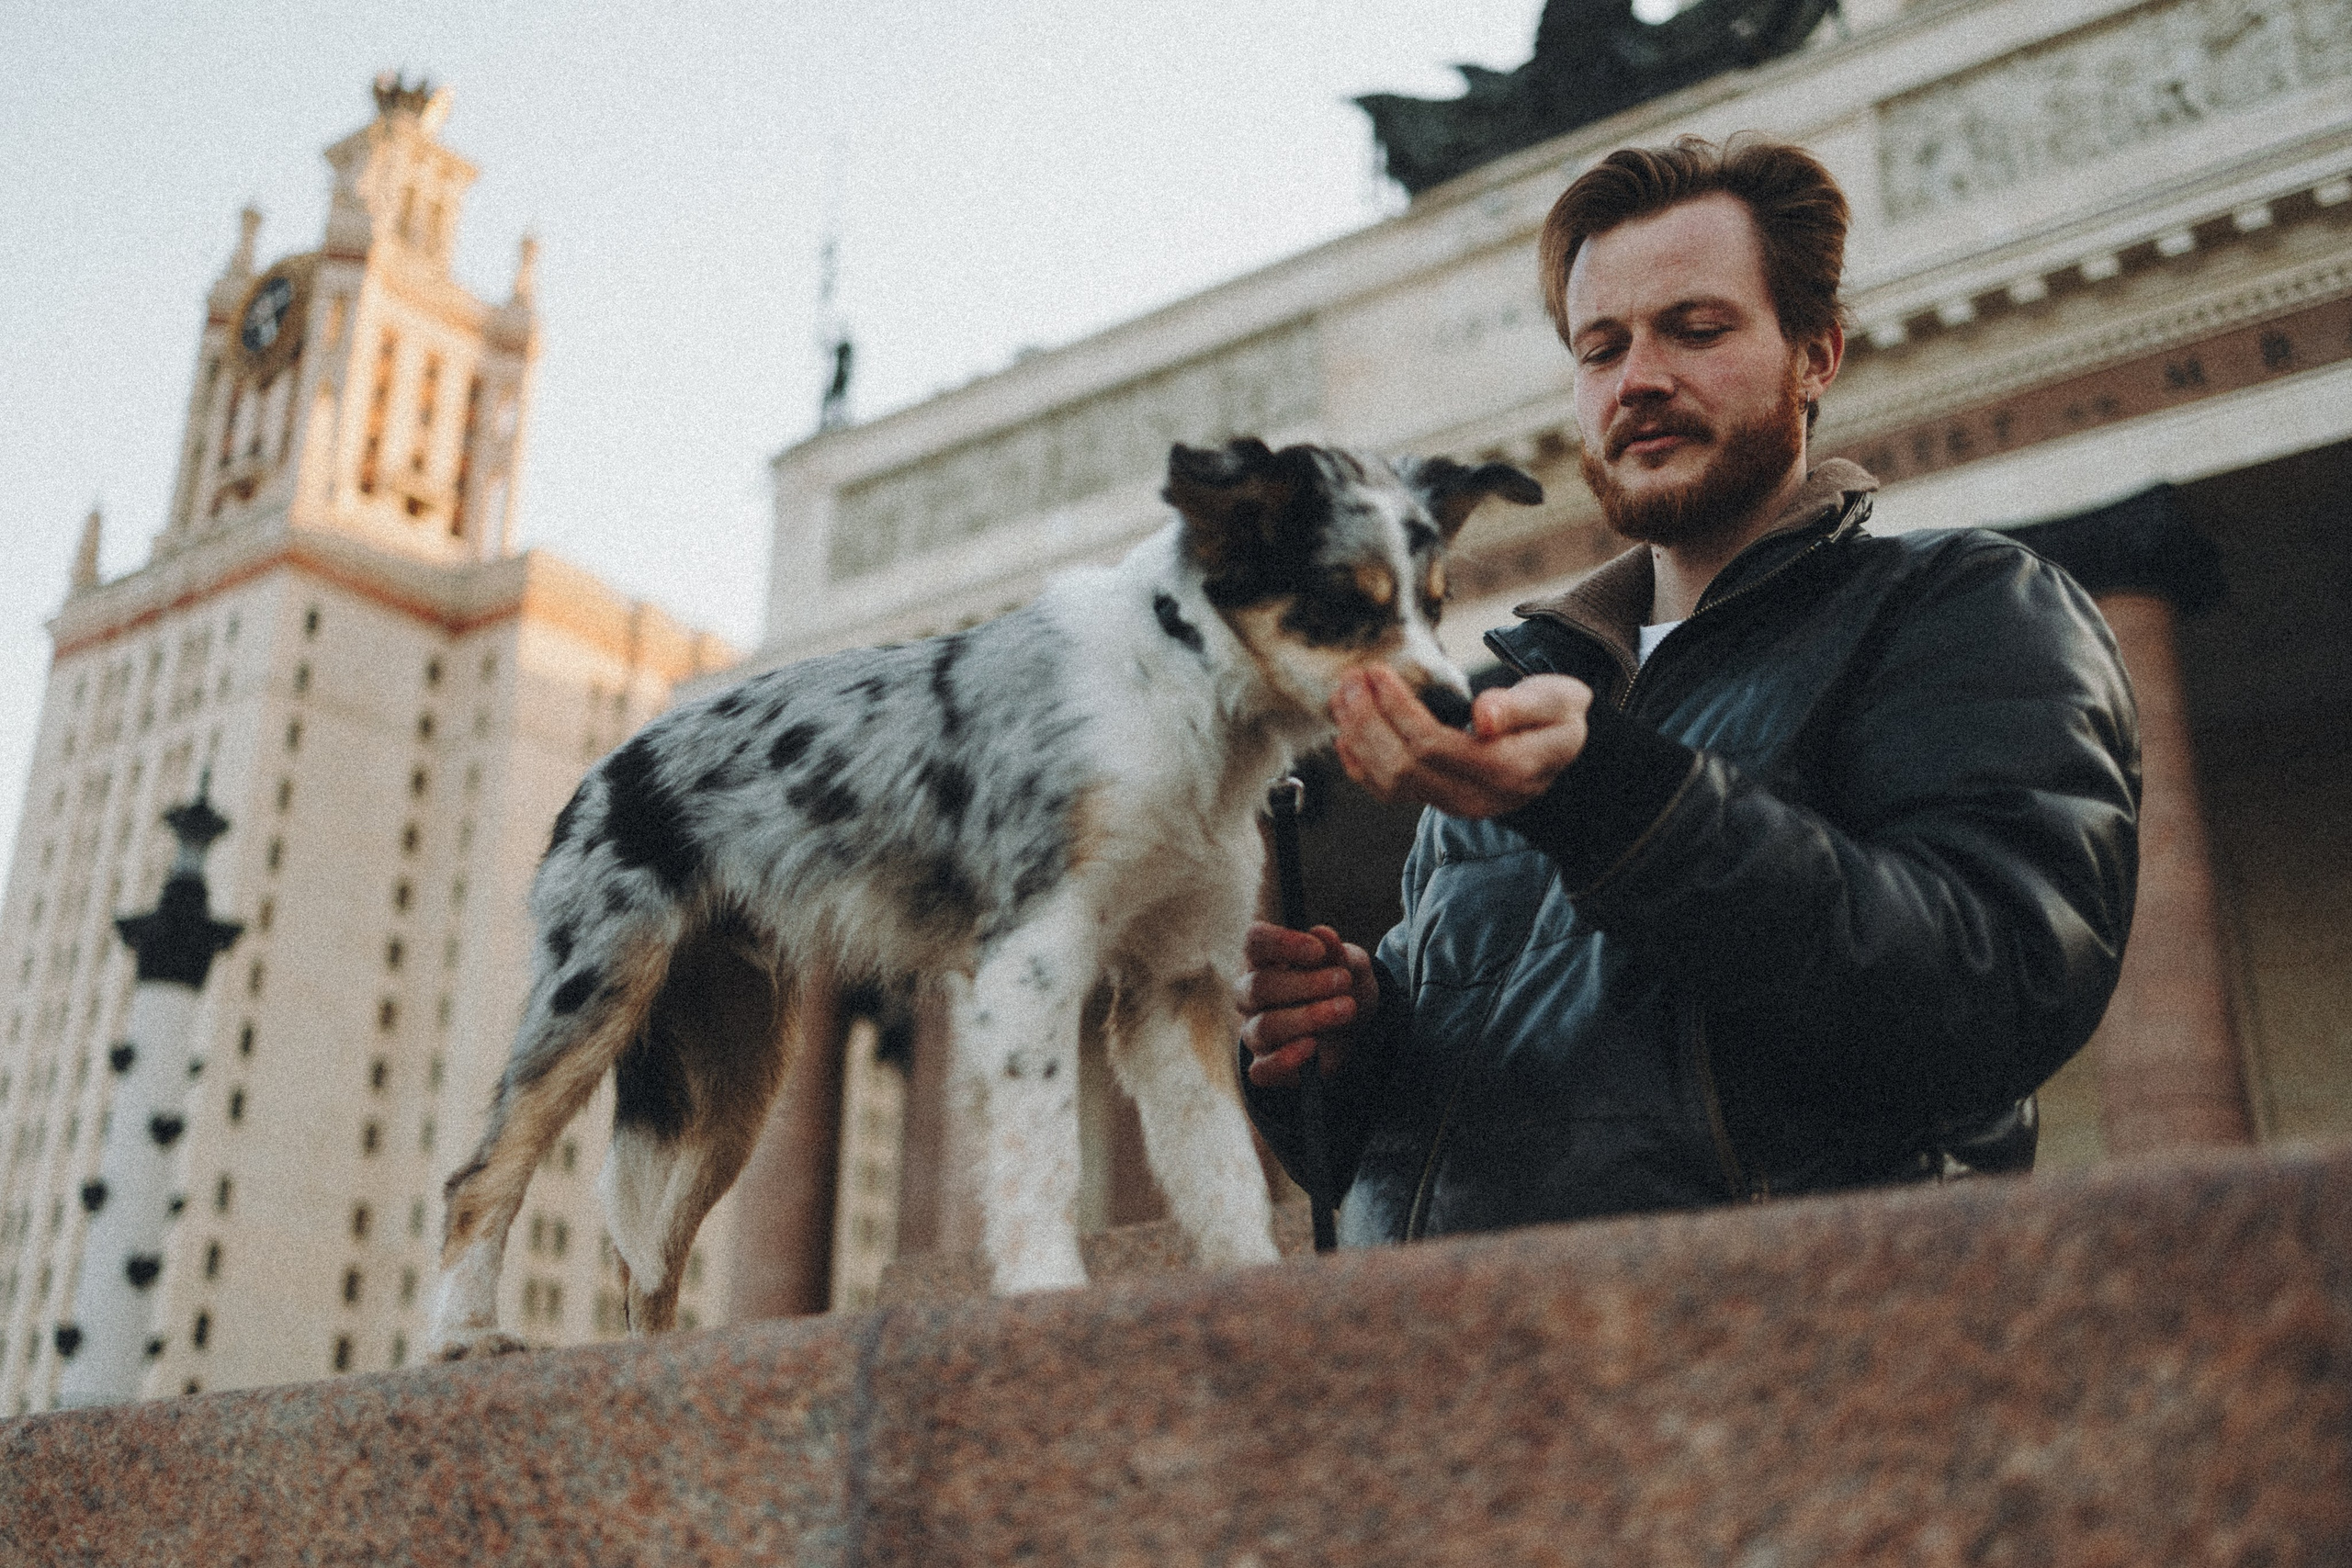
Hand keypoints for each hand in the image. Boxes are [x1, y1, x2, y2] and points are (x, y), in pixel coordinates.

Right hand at [1235, 922, 1376, 1088]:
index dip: (1282, 943)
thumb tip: (1322, 934)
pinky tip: (1312, 1047)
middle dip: (1306, 984)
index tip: (1318, 951)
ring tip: (1346, 1010)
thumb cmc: (1341, 988)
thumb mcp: (1351, 967)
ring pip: (1264, 1027)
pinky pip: (1261, 1070)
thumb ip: (1338, 953)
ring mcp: (1254, 1031)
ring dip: (1308, 1017)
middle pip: (1259, 986)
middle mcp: (1251, 994)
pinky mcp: (1264, 1066)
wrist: (1354, 1032)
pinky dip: (1285, 1060)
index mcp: (1264, 960)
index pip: (1254, 942)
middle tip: (1344, 981)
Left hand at [1331, 668, 1591, 817]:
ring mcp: (1454, 805)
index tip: (1378, 671)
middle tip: (1350, 679)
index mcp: (1505, 771)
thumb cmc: (1557, 717)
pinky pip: (1389, 793)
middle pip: (1403, 767)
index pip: (1433, 745)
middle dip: (1368, 721)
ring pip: (1389, 783)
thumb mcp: (1556, 701)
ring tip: (1342, 697)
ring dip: (1358, 739)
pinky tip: (1345, 735)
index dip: (1397, 709)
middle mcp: (1476, 797)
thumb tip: (1483, 716)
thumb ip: (1520, 707)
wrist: (1562, 750)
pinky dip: (1359, 765)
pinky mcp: (1437, 802)